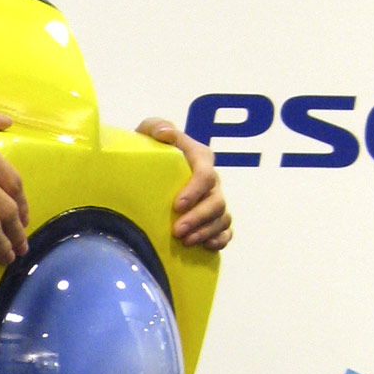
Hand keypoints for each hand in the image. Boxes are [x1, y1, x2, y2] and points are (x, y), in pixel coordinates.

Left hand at [138, 118, 232, 249]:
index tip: (177, 205)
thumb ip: (155, 126)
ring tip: (186, 242)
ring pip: (222, 218)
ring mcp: (214, 200)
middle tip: (177, 231)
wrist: (147, 170)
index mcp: (199, 158)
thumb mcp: (146, 133)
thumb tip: (165, 134)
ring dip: (206, 231)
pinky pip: (227, 231)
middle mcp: (211, 180)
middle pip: (216, 200)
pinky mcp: (214, 218)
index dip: (195, 191)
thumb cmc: (148, 150)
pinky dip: (220, 239)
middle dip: (199, 218)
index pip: (205, 173)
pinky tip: (207, 246)